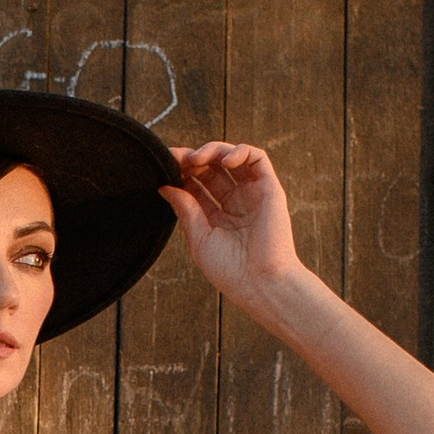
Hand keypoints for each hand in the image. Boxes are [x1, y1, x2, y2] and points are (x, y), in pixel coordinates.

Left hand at [160, 142, 304, 307]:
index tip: (164, 166)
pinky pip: (257, 158)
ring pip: (232, 158)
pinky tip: (223, 160)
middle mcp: (234, 202)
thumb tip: (165, 185)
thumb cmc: (230, 270)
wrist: (261, 283)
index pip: (196, 184)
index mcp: (216, 216)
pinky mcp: (269, 188)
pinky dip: (239, 151)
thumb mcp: (199, 238)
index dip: (181, 172)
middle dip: (193, 159)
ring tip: (196, 159)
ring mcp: (252, 194)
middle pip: (211, 169)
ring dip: (212, 151)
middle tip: (177, 159)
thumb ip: (185, 209)